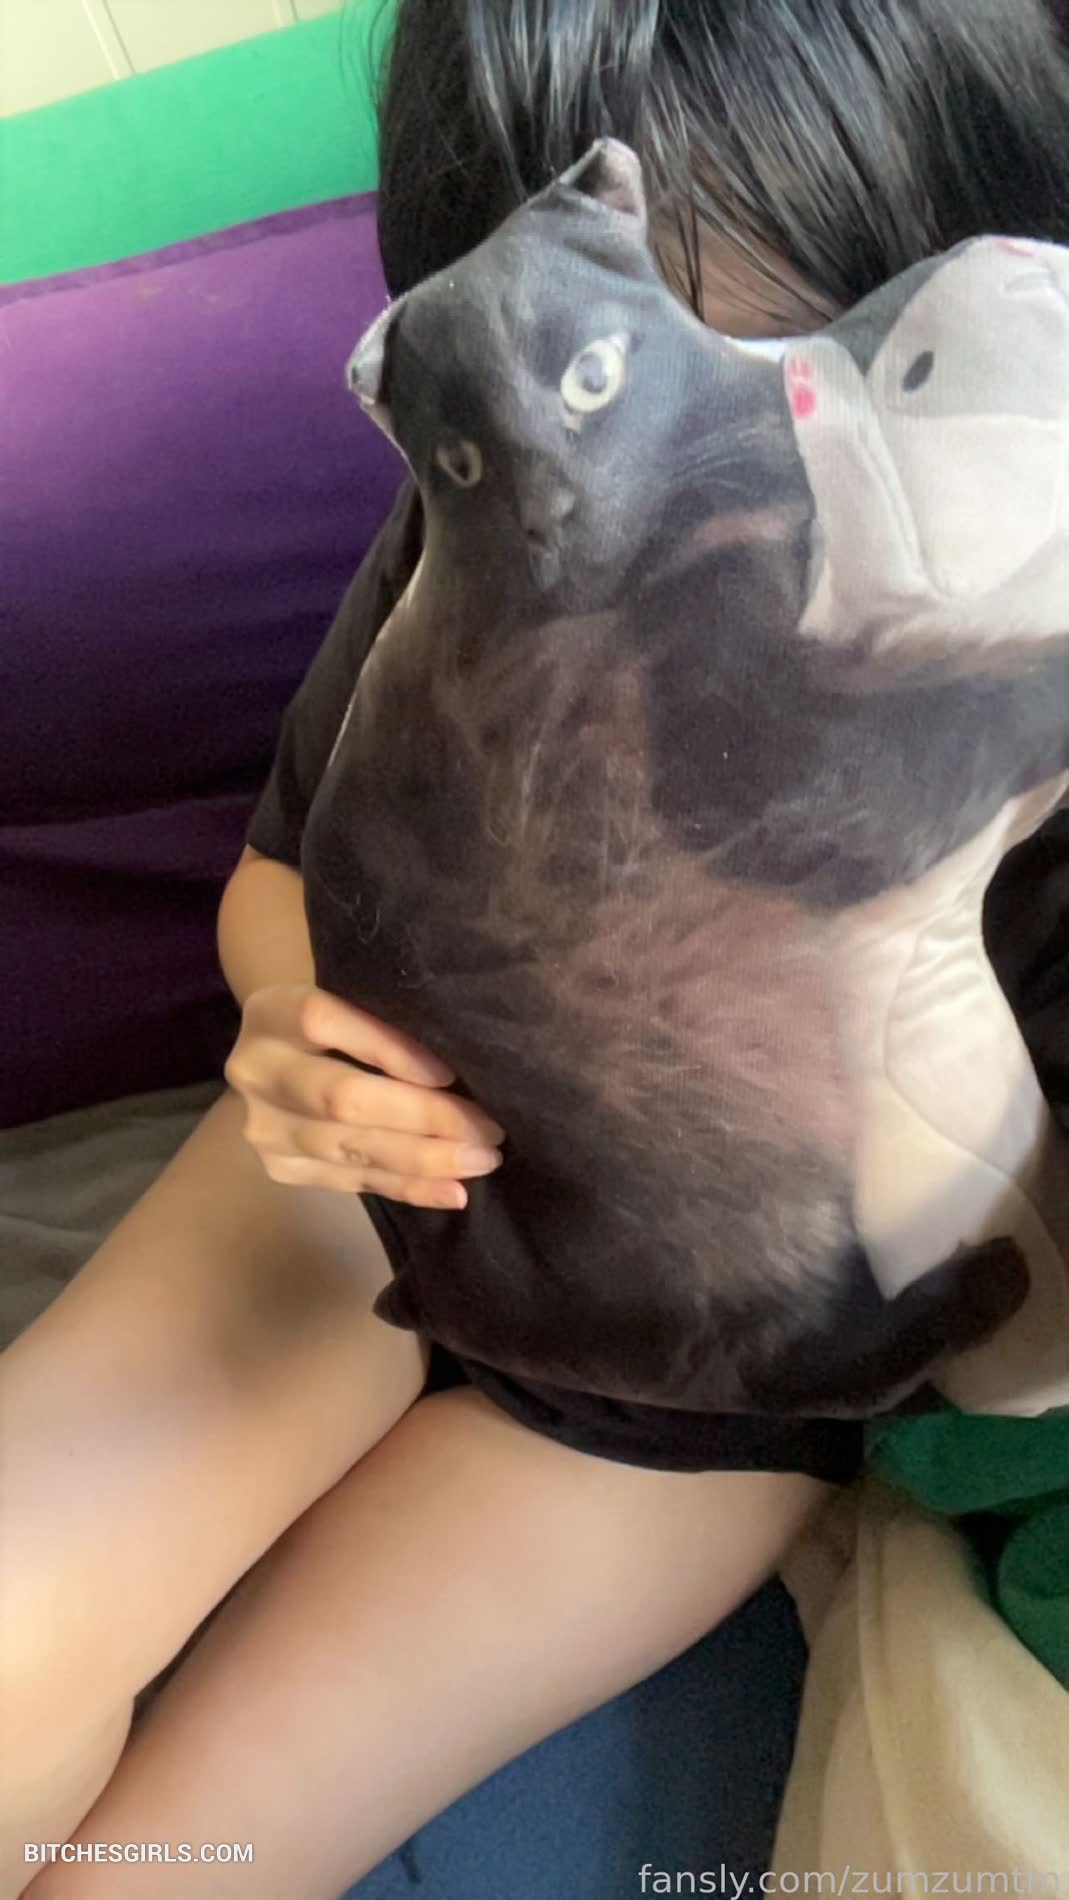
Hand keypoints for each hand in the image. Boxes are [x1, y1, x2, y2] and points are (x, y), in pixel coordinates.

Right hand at [225, 984, 503, 1207]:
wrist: (279, 1059)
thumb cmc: (337, 1022)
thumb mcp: (349, 1001)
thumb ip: (385, 1020)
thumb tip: (467, 1059)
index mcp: (271, 1012)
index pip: (325, 1022)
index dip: (389, 1049)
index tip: (450, 1072)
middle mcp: (256, 1070)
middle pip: (342, 1097)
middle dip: (425, 1117)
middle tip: (489, 1128)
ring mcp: (264, 1126)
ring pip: (351, 1147)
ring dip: (425, 1159)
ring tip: (482, 1159)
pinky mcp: (280, 1167)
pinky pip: (353, 1182)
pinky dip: (408, 1188)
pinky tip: (452, 1191)